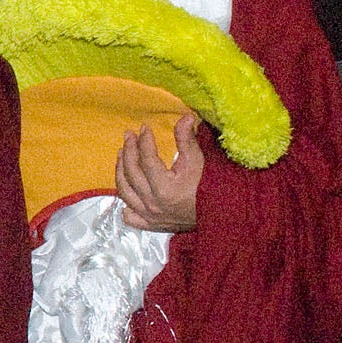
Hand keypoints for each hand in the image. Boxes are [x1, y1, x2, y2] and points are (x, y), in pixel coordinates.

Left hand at [117, 114, 203, 232]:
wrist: (221, 215)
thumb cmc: (209, 188)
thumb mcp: (198, 161)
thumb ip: (187, 139)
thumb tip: (184, 117)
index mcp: (164, 188)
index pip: (147, 159)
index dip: (144, 140)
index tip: (145, 127)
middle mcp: (152, 203)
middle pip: (131, 173)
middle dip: (129, 150)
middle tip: (129, 135)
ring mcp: (149, 216)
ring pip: (125, 192)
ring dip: (120, 171)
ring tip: (121, 153)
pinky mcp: (151, 224)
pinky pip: (130, 216)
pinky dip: (125, 205)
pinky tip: (126, 191)